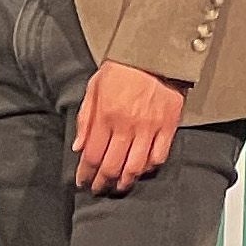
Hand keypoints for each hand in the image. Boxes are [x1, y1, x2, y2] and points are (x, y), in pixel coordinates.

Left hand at [74, 60, 186, 194]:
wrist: (153, 55)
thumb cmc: (119, 70)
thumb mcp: (94, 89)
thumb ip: (85, 119)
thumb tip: (78, 147)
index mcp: (106, 115)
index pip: (92, 155)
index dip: (86, 173)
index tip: (82, 182)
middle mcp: (127, 125)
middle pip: (113, 166)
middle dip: (103, 182)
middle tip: (98, 189)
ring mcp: (149, 128)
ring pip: (136, 166)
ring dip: (124, 181)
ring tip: (117, 187)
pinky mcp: (168, 127)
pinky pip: (158, 157)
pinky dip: (147, 168)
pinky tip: (139, 171)